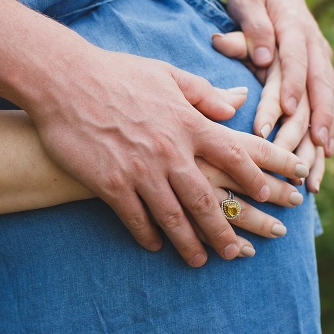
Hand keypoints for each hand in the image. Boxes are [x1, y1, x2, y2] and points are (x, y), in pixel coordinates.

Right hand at [29, 47, 308, 267]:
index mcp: (188, 122)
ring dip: (190, 244)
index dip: (257, 178)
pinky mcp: (112, 184)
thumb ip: (203, 92)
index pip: (236, 155)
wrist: (64, 81)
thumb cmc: (115, 73)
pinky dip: (148, 235)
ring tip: (200, 261)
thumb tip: (236, 102)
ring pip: (174, 217)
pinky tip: (154, 244)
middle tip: (238, 253)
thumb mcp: (165, 74)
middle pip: (208, 200)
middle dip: (226, 230)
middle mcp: (171, 150)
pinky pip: (136, 219)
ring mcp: (141, 170)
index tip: (269, 195)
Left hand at [212, 31, 324, 192]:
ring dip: (319, 144)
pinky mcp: (321, 76)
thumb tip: (265, 55)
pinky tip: (323, 163)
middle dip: (305, 130)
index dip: (292, 88)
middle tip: (292, 162)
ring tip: (312, 178)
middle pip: (315, 93)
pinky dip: (325, 137)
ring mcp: (322, 63)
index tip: (284, 113)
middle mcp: (316, 49)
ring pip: (325, 107)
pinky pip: (327, 110)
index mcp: (296, 29)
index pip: (296, 62)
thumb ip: (252, 28)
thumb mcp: (249, 2)